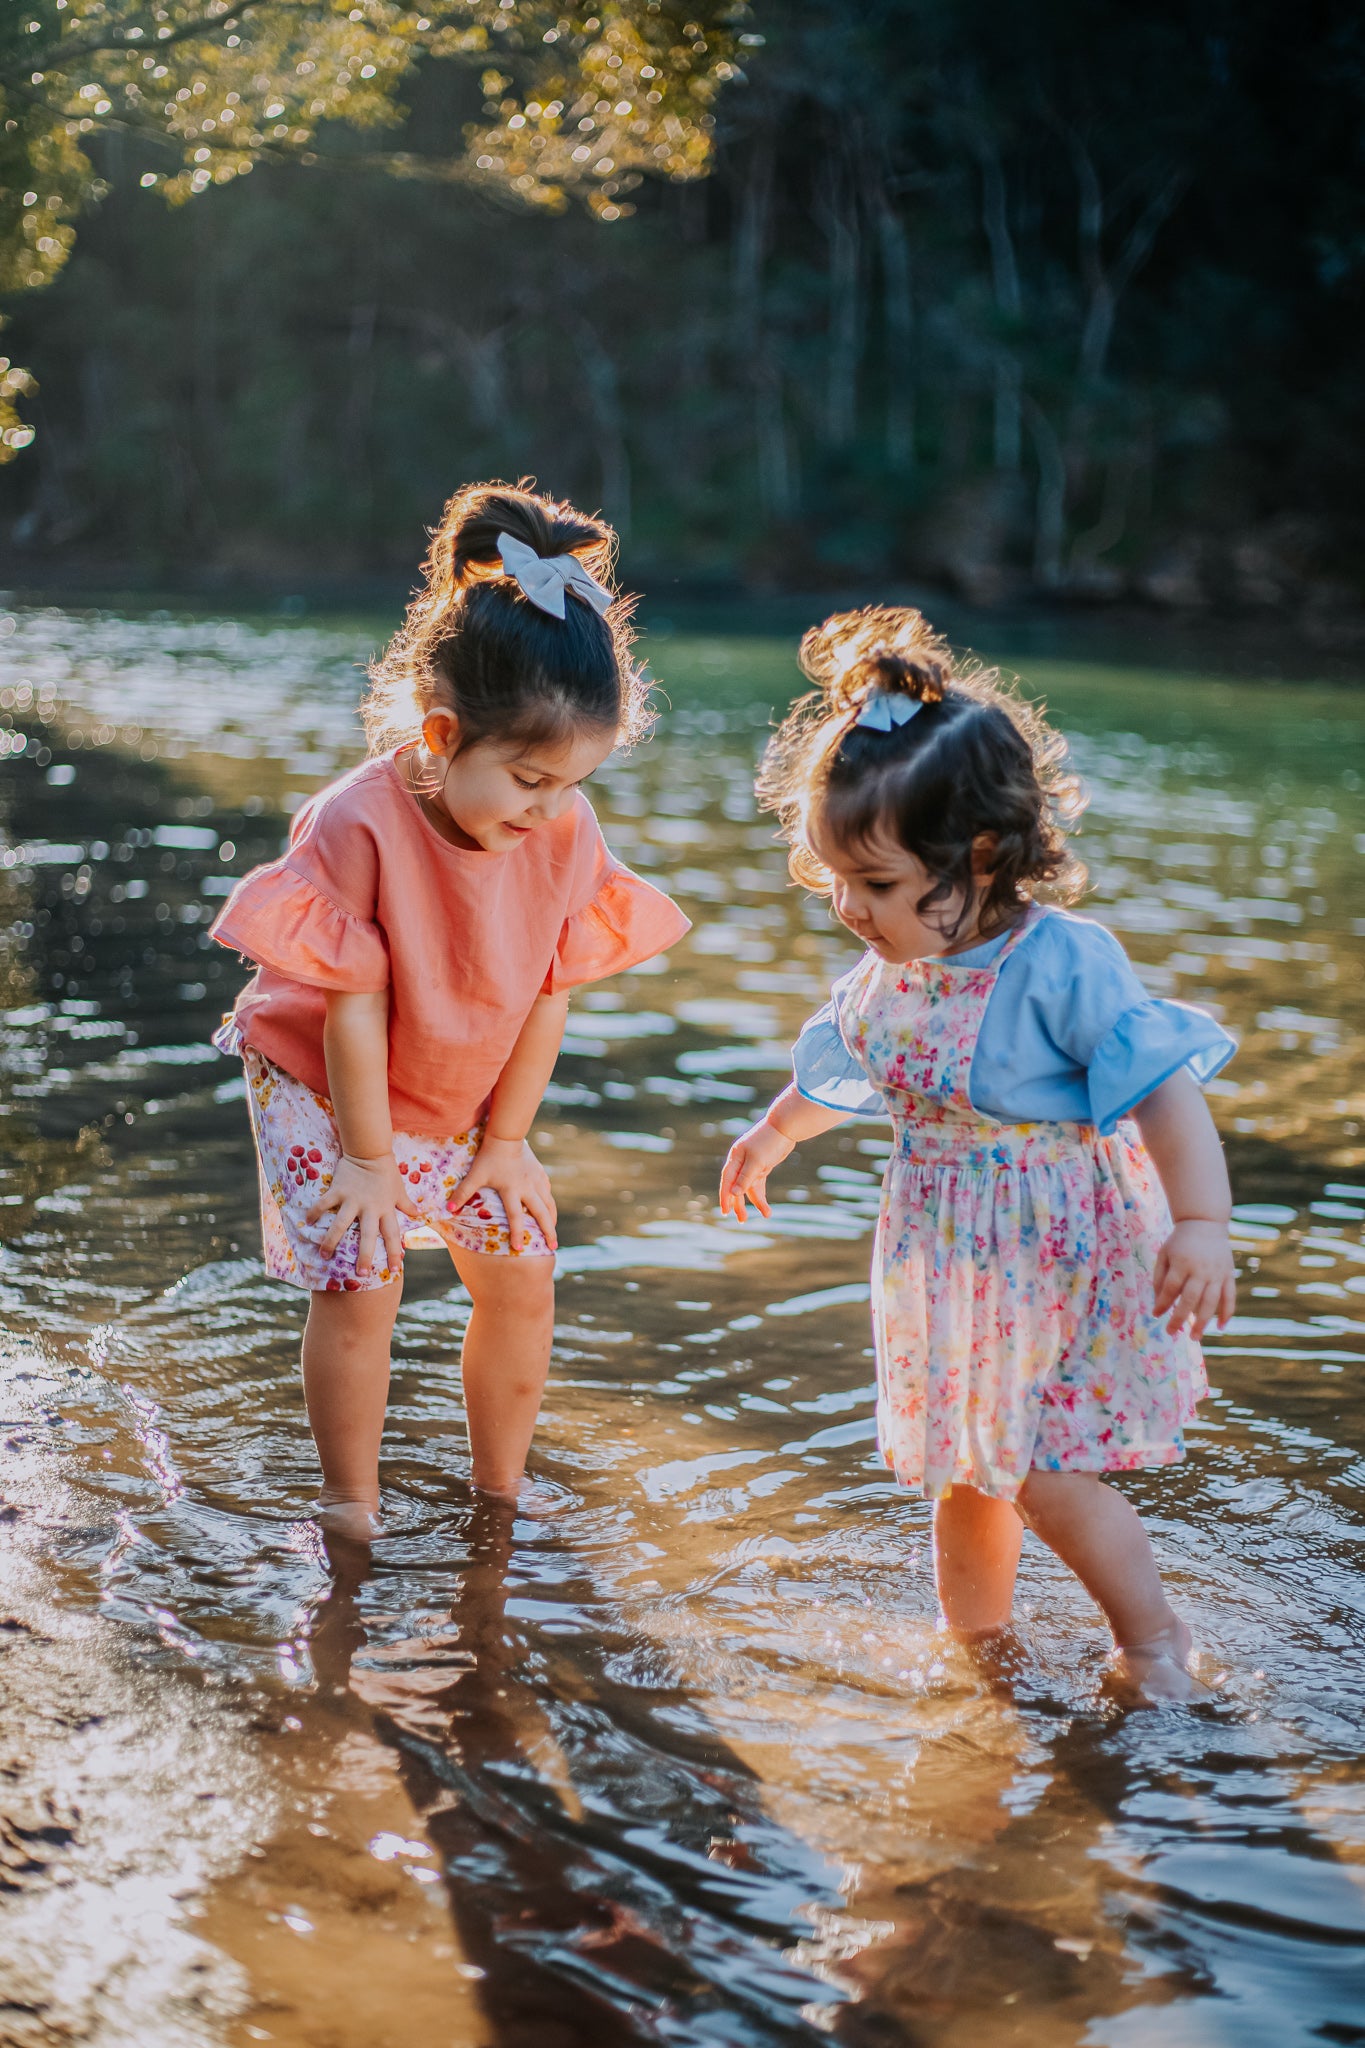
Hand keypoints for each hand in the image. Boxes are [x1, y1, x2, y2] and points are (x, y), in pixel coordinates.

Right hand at [308, 1152, 416, 1277]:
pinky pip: (324, 1204)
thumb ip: (406, 1204)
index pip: (393, 1235)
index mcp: (385, 1209)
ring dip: (332, 1241)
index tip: (395, 1269)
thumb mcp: (399, 1189)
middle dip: (366, 1256)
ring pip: (341, 1224)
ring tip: (324, 1255)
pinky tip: (307, 1223)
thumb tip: (419, 1214)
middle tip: (361, 1274)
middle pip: (368, 1236)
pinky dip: (314, 1212)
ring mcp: (352, 1200)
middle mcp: (370, 1208)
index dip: (395, 1252)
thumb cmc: (386, 1172)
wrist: (370, 1150)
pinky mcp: (338, 1190)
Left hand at [449, 1135, 556, 1252]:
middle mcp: (527, 1187)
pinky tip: (550, 1211)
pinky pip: (547, 1193)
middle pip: (542, 1213)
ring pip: (549, 1204)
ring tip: (553, 1234)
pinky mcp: (541, 1174)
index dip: (518, 1233)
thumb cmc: (488, 1156)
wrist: (506, 1135)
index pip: (516, 1216)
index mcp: (511, 1190)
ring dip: (552, 1220)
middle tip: (552, 1246)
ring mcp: (536, 1180)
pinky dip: (549, 1204)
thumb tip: (448, 1210)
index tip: (519, 1248)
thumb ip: (463, 1192)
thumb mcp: (475, 1175)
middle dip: (548, 1231)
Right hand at [719, 1116, 794, 1221]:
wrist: (785, 1127)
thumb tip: (733, 1193)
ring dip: (755, 1202)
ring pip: (749, 1188)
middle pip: (737, 1186)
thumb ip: (745, 1178)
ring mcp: (751, 1165)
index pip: (727, 1180)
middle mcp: (741, 1162)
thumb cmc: (769, 1141)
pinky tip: (766, 1209)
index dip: (725, 1196)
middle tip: (742, 1220)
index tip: (725, 1211)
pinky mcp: (762, 1167)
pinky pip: (759, 1185)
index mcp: (735, 1157)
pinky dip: (762, 1196)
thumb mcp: (757, 1161)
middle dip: (739, 1203)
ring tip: (765, 1215)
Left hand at [1153, 1219, 1235, 1336]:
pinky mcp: (1228, 1275)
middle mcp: (1201, 1270)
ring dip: (1203, 1322)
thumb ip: (1160, 1278)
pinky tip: (1221, 1327)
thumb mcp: (1164, 1254)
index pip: (1170, 1289)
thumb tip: (1159, 1304)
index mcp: (1182, 1263)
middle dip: (1180, 1318)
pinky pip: (1230, 1297)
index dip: (1163, 1304)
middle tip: (1171, 1332)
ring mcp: (1217, 1273)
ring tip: (1195, 1338)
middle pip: (1190, 1299)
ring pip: (1211, 1302)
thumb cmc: (1180, 1242)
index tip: (1156, 1315)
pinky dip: (1227, 1313)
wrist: (1205, 1223)